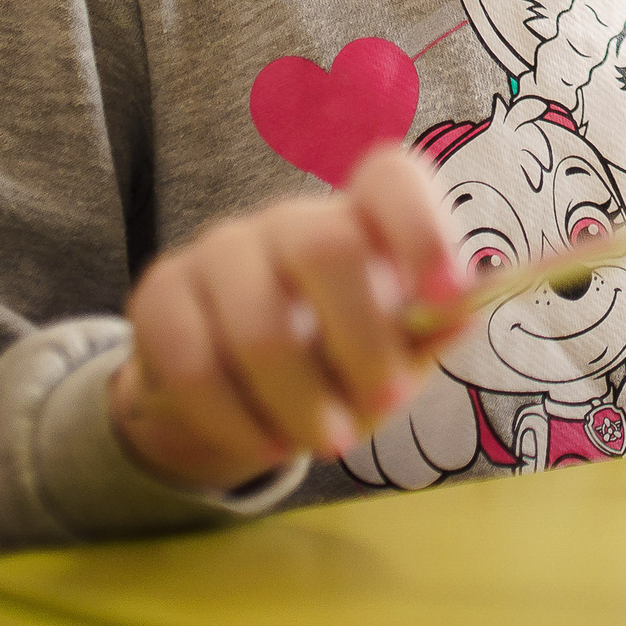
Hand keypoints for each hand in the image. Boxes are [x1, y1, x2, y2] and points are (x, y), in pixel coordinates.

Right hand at [109, 145, 467, 491]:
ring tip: (331, 441)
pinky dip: (237, 419)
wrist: (235, 400)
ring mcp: (220, 250)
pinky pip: (192, 362)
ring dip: (300, 398)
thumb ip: (427, 333)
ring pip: (258, 321)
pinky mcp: (160, 295)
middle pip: (325, 246)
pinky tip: (267, 445)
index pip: (390, 179)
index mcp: (361, 220)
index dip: (420, 227)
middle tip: (387, 403)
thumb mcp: (394, 353)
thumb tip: (464, 313)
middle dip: (363, 338)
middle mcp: (291, 220)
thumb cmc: (337, 364)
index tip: (446, 296)